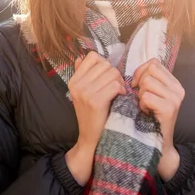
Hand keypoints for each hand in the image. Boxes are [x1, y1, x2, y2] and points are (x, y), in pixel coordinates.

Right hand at [65, 51, 125, 184]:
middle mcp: (77, 85)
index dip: (104, 63)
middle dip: (115, 73)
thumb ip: (82, 74)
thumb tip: (81, 57)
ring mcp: (85, 93)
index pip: (92, 56)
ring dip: (120, 81)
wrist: (89, 137)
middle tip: (116, 85)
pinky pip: (114, 85)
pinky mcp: (95, 101)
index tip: (107, 76)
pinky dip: (121, 89)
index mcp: (73, 80)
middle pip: (105, 64)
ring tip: (118, 91)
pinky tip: (119, 96)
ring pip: (112, 73)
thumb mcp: (83, 92)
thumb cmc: (91, 112)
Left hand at [132, 58, 184, 180]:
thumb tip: (137, 70)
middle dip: (140, 82)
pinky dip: (141, 104)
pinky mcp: (169, 108)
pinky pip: (147, 96)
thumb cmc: (150, 118)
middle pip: (151, 70)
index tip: (136, 85)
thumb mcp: (152, 96)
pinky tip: (145, 112)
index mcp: (175, 83)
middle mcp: (178, 89)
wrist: (159, 144)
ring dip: (140, 94)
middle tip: (141, 97)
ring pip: (147, 82)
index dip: (141, 71)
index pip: (154, 63)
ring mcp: (175, 98)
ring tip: (144, 105)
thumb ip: (149, 81)